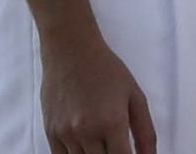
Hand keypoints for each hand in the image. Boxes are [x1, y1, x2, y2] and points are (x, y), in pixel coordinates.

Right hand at [38, 32, 155, 153]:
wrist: (71, 52)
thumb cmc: (107, 70)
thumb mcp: (135, 96)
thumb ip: (145, 131)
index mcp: (112, 123)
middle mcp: (86, 132)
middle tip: (118, 146)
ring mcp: (65, 135)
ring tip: (103, 142)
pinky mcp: (51, 133)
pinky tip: (87, 148)